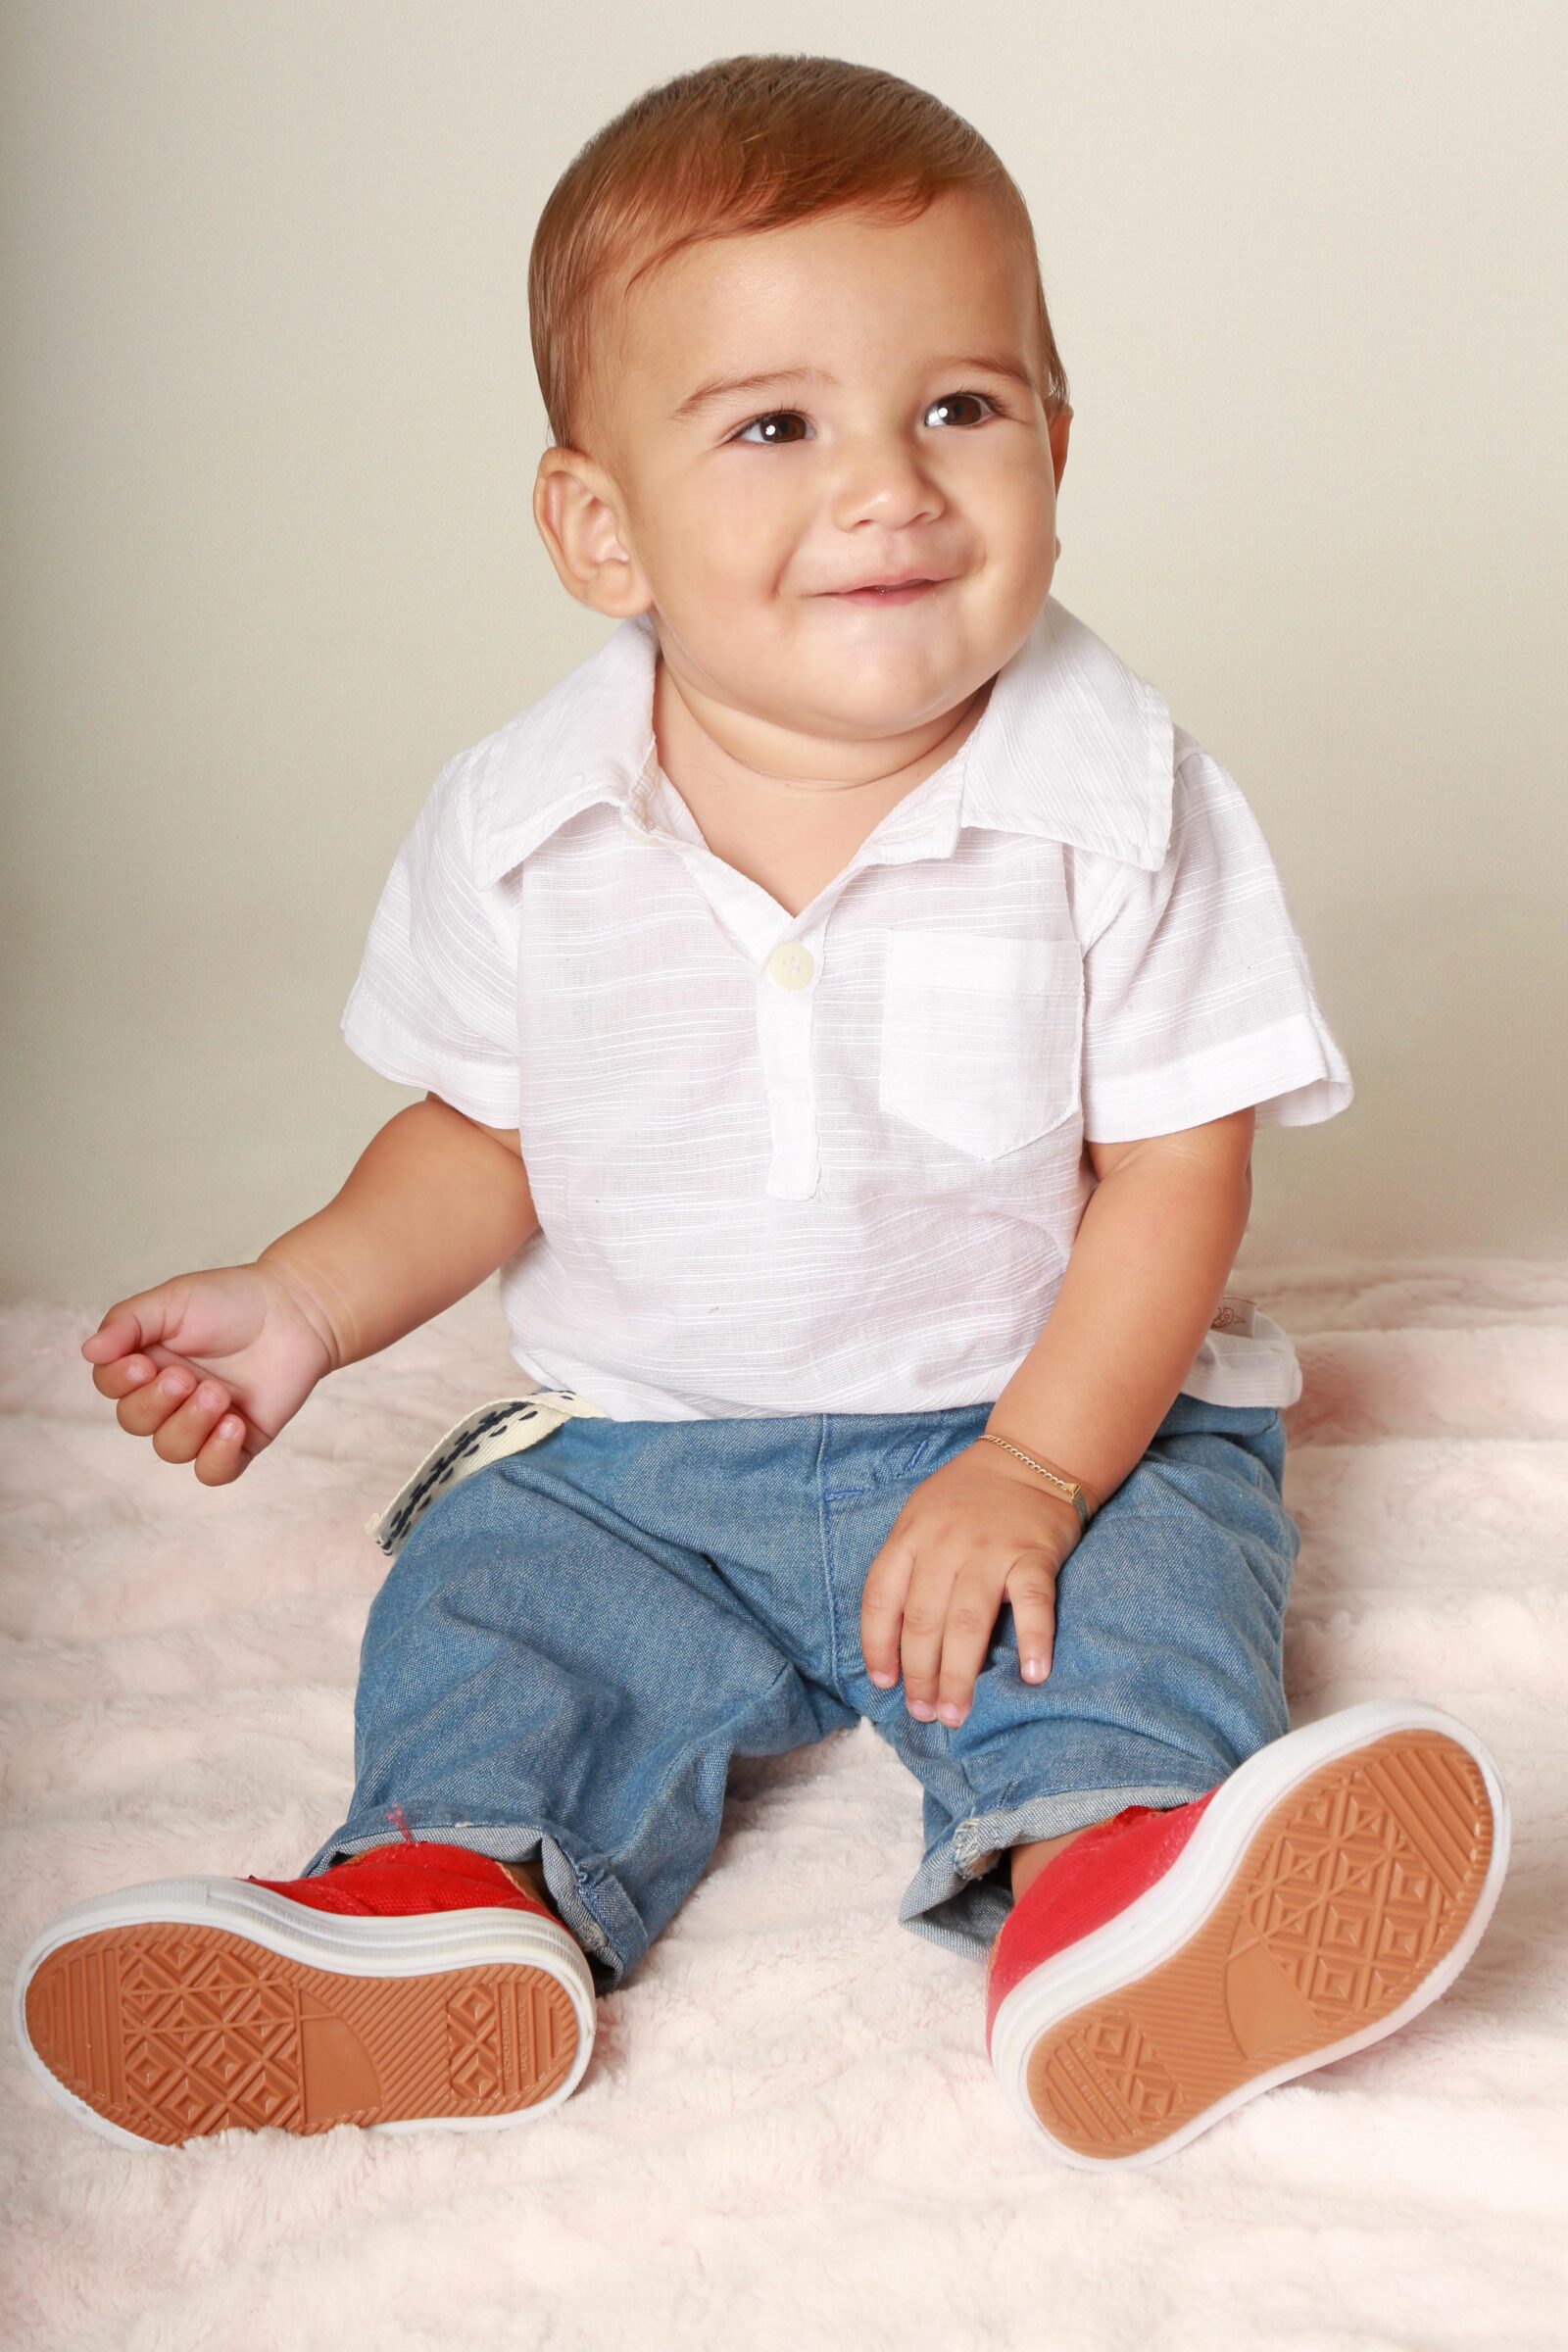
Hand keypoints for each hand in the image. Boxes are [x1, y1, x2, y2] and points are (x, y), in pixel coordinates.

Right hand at [79, 1259, 337, 1485]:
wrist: (296, 1311)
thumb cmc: (232, 1301)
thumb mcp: (173, 1301)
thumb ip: (128, 1323)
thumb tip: (88, 1351)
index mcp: (148, 1361)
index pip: (111, 1387)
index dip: (120, 1383)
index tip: (143, 1364)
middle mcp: (171, 1396)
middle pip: (136, 1423)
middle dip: (157, 1403)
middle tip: (187, 1377)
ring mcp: (204, 1421)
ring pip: (171, 1450)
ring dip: (189, 1424)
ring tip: (219, 1393)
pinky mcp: (240, 1441)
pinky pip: (213, 1472)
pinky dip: (217, 1456)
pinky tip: (233, 1425)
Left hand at [859, 1442, 1084, 1727]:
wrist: (1031, 1457)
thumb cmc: (969, 1497)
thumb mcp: (922, 1516)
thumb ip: (908, 1566)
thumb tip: (895, 1640)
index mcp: (911, 1535)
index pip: (881, 1598)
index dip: (878, 1646)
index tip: (885, 1683)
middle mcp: (945, 1544)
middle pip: (923, 1620)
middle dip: (920, 1675)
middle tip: (925, 1714)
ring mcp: (991, 1550)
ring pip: (967, 1622)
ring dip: (959, 1675)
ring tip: (955, 1713)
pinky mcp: (1034, 1556)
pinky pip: (1034, 1604)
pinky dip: (1035, 1641)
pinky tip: (1033, 1676)